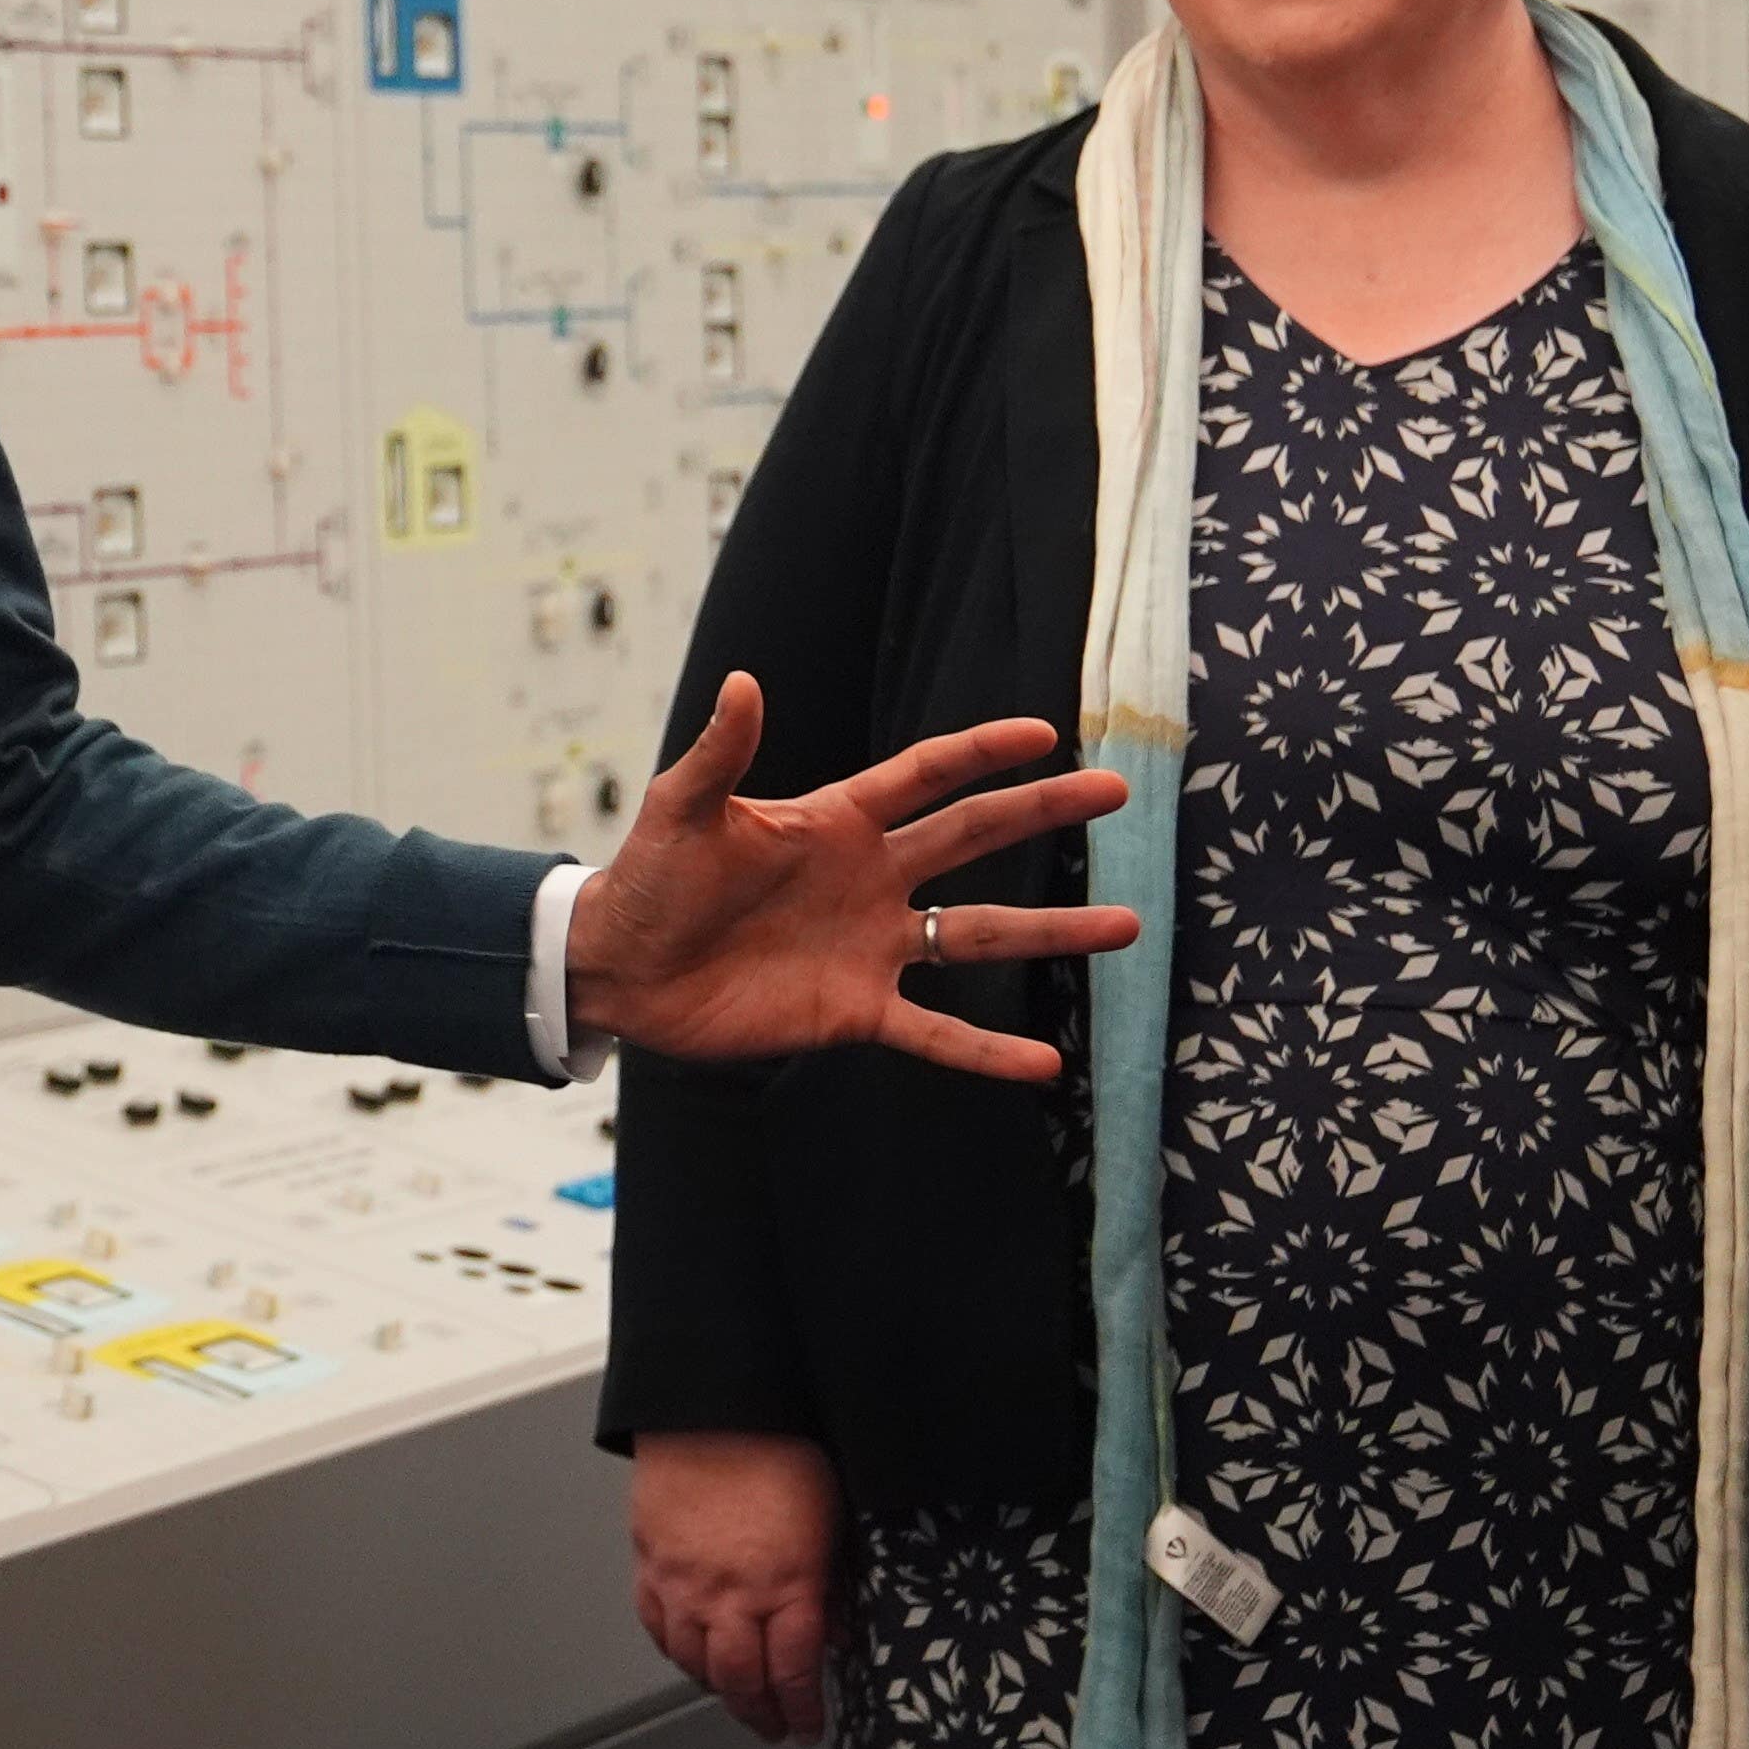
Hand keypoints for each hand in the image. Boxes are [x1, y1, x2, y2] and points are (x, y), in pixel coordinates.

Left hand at [564, 679, 1133, 1078]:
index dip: (981, 752)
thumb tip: (744, 682)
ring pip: (978, 933)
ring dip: (1050, 930)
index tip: (1046, 732)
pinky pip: (936, 1032)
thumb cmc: (649, 880)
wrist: (622, 969)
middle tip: (1117, 793)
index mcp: (836, 821)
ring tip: (1127, 924)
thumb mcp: (682, 811)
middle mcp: (870, 878)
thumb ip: (719, 753)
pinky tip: (1046, 1066)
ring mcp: (871, 946)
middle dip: (1043, 814)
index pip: (925, 776)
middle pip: (973, 837)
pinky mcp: (855, 1011)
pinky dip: (988, 1052)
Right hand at [634, 1432, 843, 1743]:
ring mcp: (684, 1583)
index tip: (807, 1726)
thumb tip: (835, 1630)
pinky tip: (688, 1653)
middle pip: (740, 1682)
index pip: (794, 1672)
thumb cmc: (779, 1449)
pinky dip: (673, 1650)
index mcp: (788, 1585)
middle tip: (771, 1728)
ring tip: (733, 1695)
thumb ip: (832, 1585)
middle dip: (759, 1715)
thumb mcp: (831, 1522)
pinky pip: (656, 1626)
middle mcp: (732, 1595)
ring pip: (693, 1663)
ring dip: (716, 1688)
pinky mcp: (650, 1563)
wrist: (714, 1405)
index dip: (801, 1710)